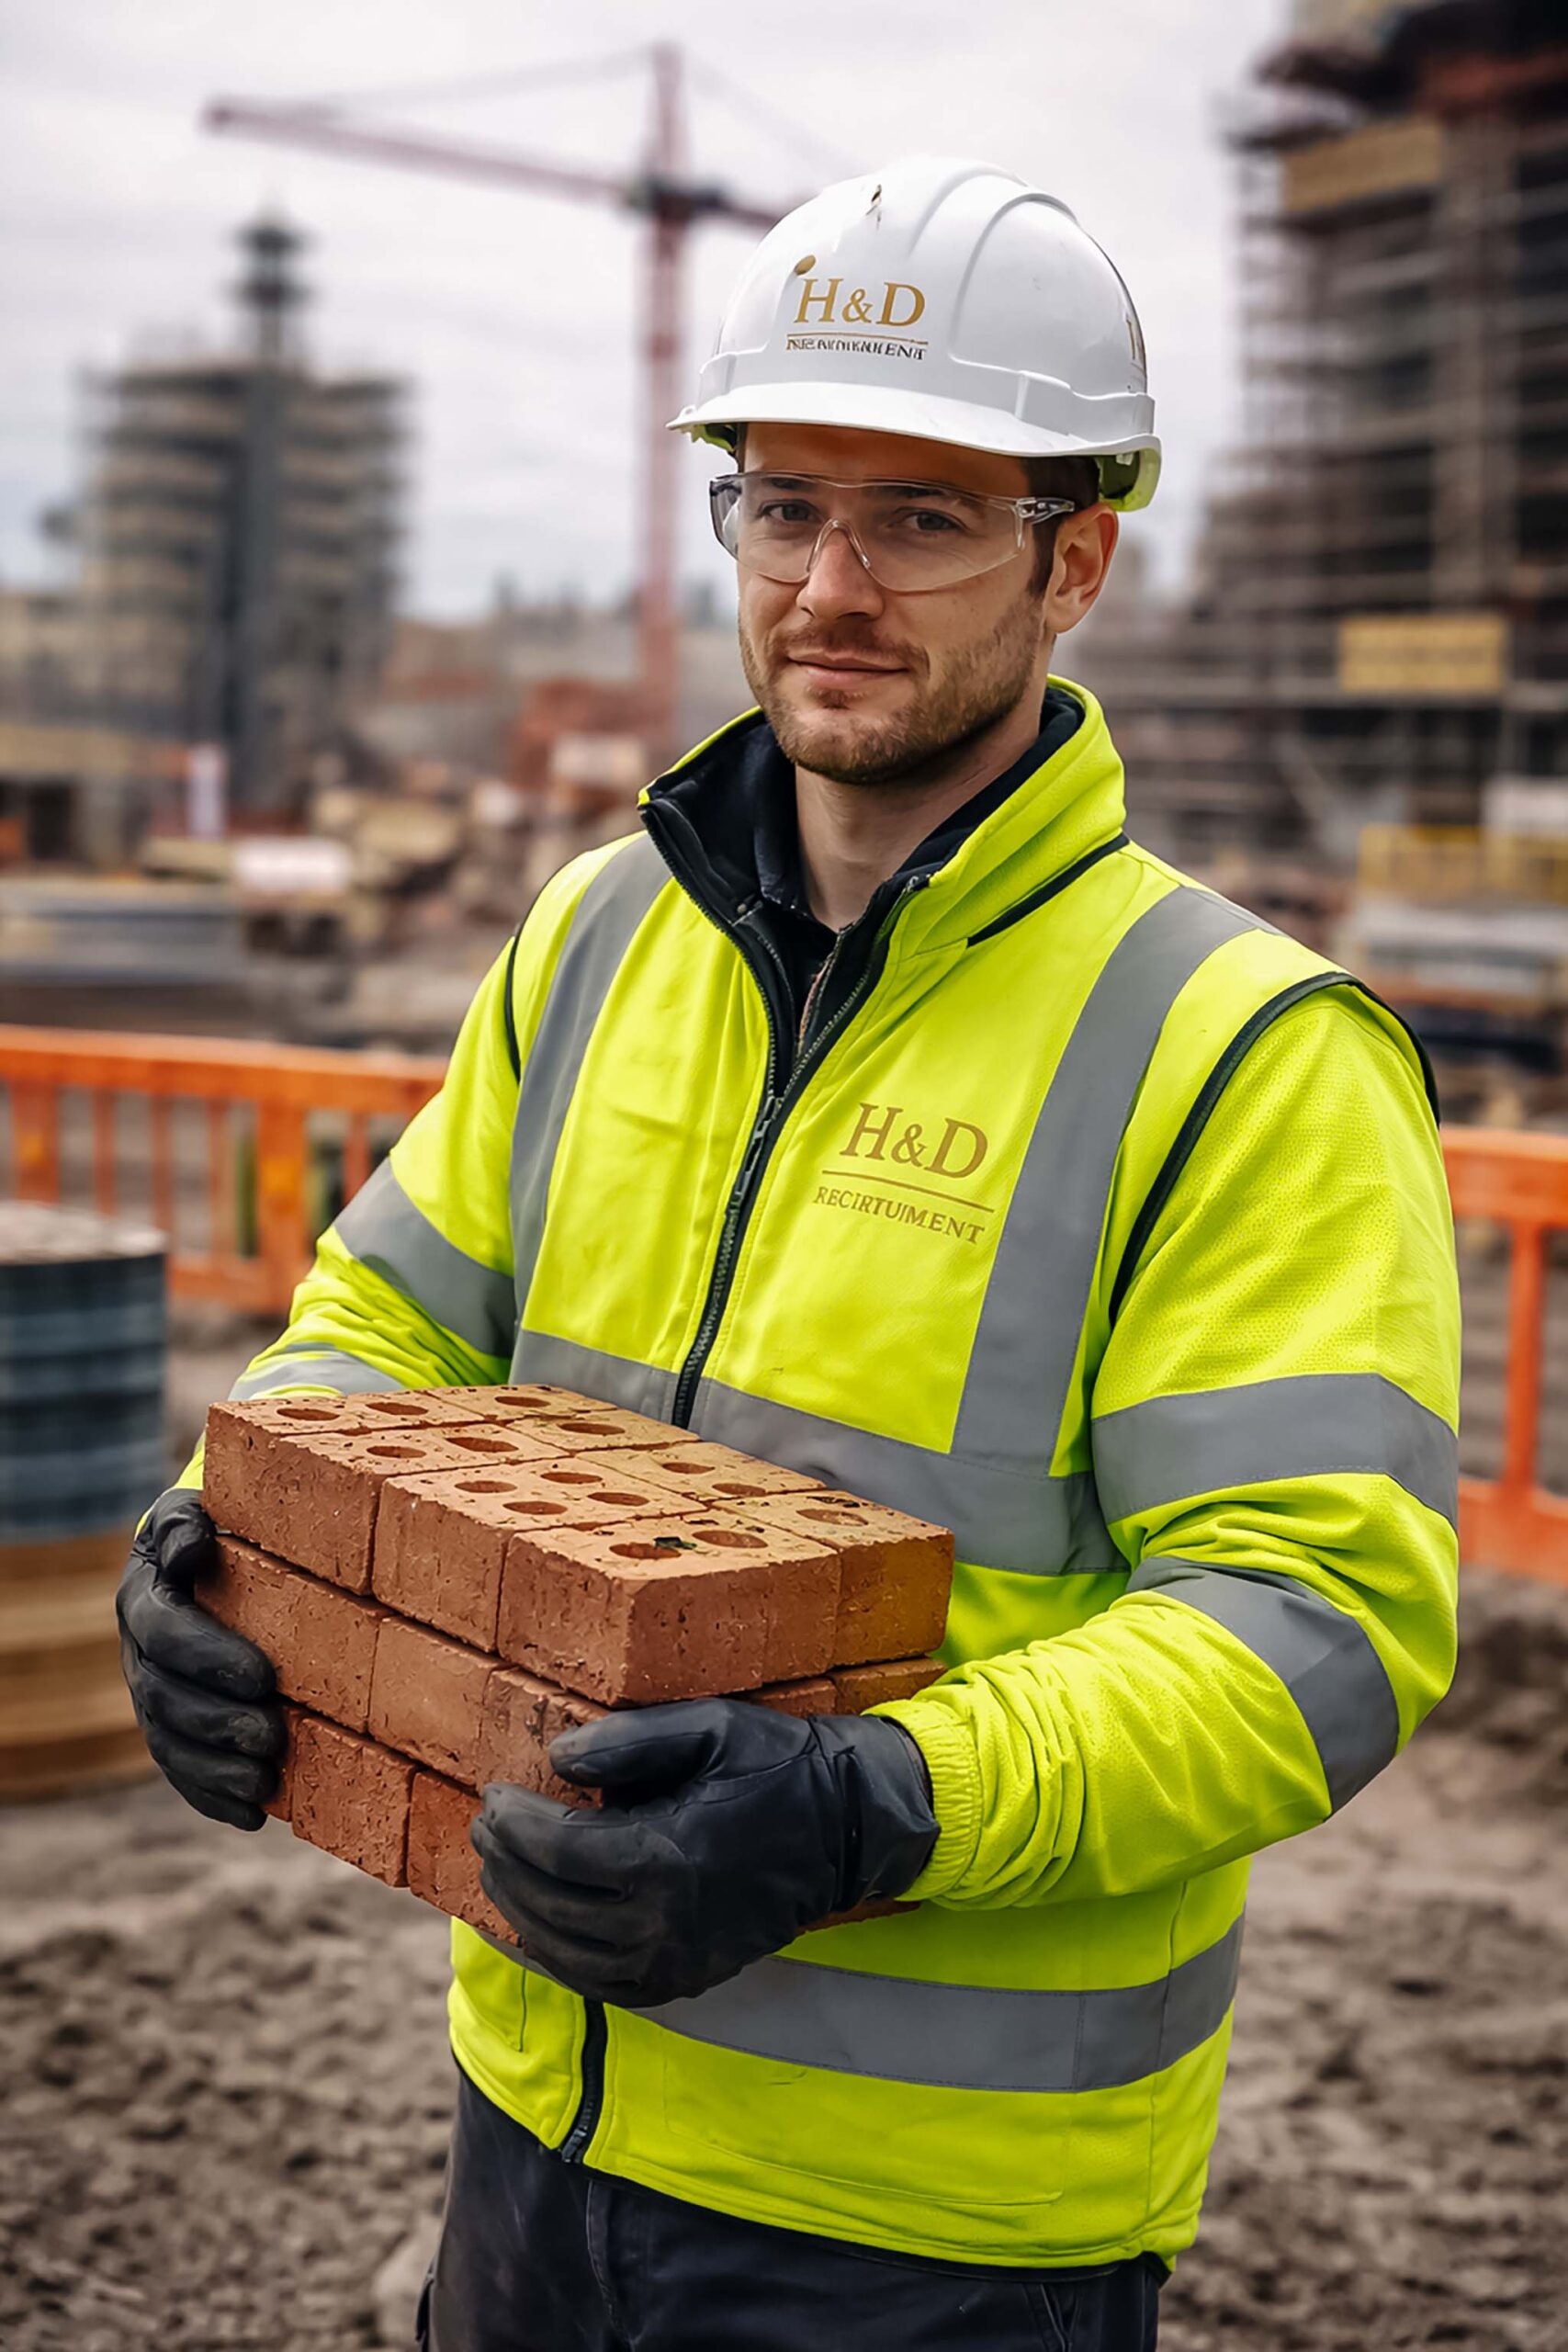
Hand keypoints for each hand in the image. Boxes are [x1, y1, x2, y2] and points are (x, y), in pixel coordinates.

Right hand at [116, 1488, 285, 1831]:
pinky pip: (183, 1775)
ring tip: (267, 1780)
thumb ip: (186, 1525)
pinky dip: (215, 1798)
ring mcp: (154, 1700)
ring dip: (219, 1771)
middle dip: (220, 1725)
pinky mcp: (174, 1733)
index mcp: (144, 1601)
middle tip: (274, 1736)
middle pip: (167, 1702)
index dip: (209, 1658)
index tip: (265, 1677)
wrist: (200, 1565)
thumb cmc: (211, 1535)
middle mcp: (141, 1658)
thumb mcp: (196, 1513)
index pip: (165, 1634)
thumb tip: (195, 1542)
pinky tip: (255, 1815)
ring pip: (172, 1747)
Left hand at [471, 1698, 937, 2009]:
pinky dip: (553, 1959)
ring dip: (519, 1909)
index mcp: (667, 1856)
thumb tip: (557, 1759)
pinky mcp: (685, 1979)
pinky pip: (598, 1984)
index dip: (514, 1822)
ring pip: (565, 1950)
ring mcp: (675, 1961)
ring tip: (497, 1868)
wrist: (849, 1828)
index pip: (558, 1848)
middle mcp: (664, 1922)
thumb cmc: (777, 1765)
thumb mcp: (709, 1726)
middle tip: (485, 1825)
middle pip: (551, 1902)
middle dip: (506, 1862)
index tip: (492, 1794)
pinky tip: (532, 1929)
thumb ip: (630, 1741)